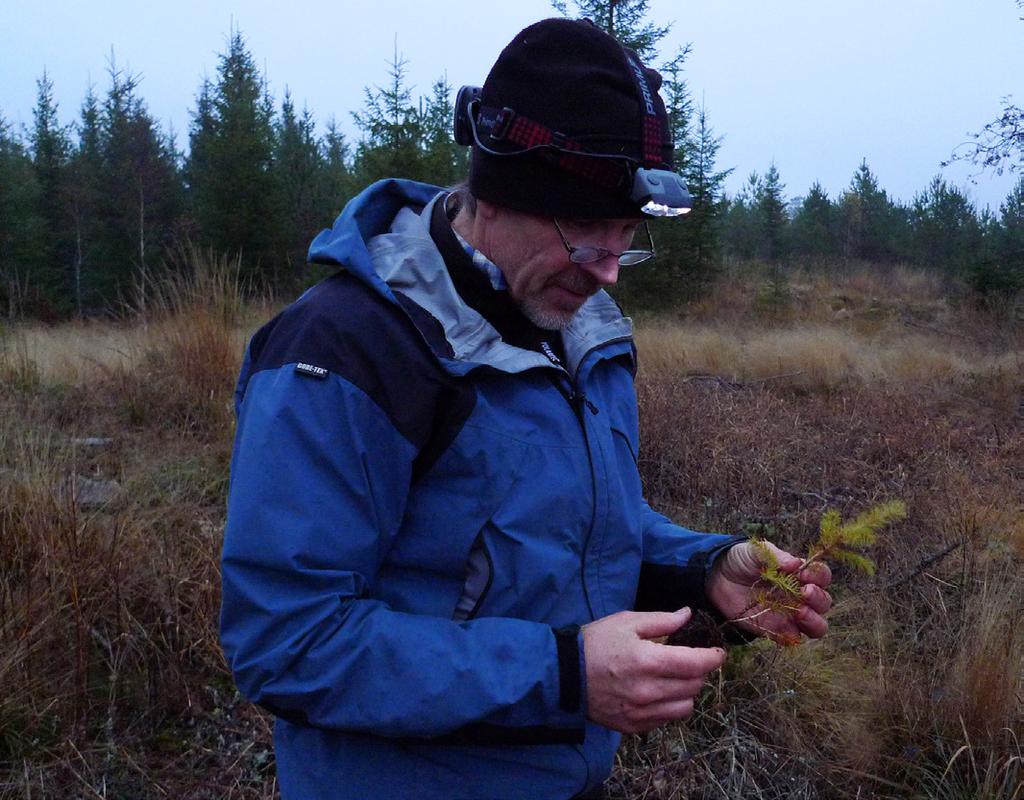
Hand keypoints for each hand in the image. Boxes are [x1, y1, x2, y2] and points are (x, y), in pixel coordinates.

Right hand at [582, 608, 725, 733]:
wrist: (564, 675)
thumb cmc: (595, 643)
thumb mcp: (626, 622)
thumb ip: (661, 620)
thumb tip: (687, 615)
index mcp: (648, 661)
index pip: (696, 664)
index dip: (713, 657)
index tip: (717, 652)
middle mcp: (648, 691)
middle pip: (694, 685)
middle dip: (699, 671)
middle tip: (690, 660)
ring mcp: (641, 712)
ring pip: (685, 707)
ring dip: (687, 691)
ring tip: (675, 678)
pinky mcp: (634, 726)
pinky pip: (666, 719)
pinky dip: (670, 706)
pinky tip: (658, 693)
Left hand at [707, 540, 832, 642]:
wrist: (716, 578)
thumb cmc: (740, 561)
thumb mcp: (756, 551)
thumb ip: (775, 556)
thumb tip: (796, 563)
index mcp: (798, 574)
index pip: (821, 576)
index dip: (819, 576)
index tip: (806, 574)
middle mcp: (799, 596)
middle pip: (824, 602)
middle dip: (819, 599)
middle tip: (804, 593)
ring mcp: (789, 614)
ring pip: (816, 625)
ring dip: (814, 621)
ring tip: (800, 613)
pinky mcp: (775, 630)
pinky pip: (793, 639)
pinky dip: (794, 636)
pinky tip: (784, 628)